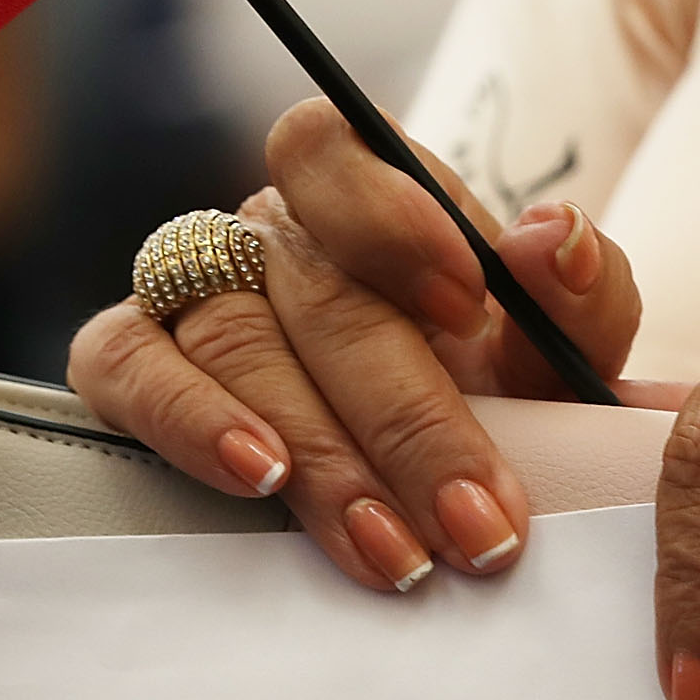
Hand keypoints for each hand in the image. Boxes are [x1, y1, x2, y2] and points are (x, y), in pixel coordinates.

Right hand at [68, 100, 645, 591]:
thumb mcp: (553, 363)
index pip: (349, 150)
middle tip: (479, 525)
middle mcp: (269, 229)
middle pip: (322, 294)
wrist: (404, 496)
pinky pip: (130, 368)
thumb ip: (579, 297)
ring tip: (393, 549)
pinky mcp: (121, 356)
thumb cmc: (482, 407)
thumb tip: (552, 236)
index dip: (397, 219)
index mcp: (367, 196)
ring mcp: (186, 286)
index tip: (470, 310)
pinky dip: (193, 422)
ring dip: (326, 457)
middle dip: (412, 421)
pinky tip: (260, 481)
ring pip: (240, 345)